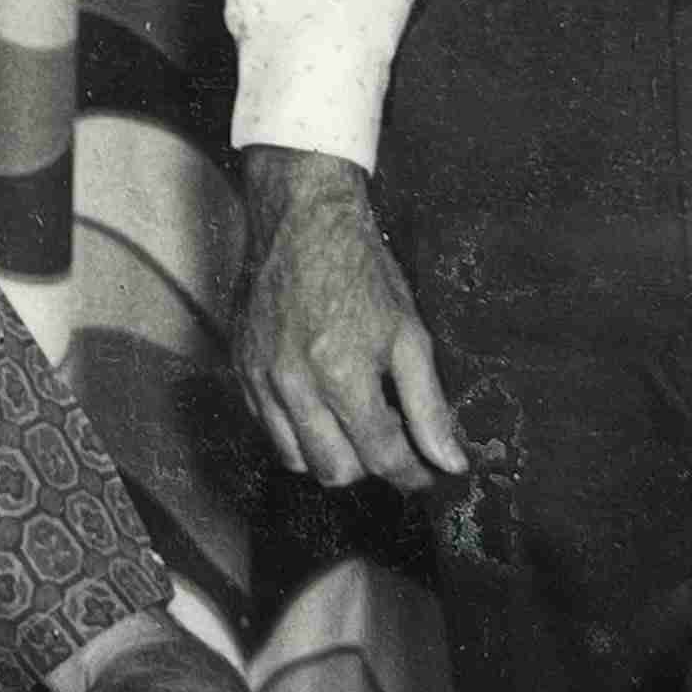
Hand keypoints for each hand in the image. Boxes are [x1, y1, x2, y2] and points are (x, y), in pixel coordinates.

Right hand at [237, 145, 470, 489]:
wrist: (301, 218)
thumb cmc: (361, 269)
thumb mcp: (409, 334)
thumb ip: (429, 405)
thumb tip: (451, 461)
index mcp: (342, 376)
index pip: (382, 458)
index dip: (412, 474)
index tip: (428, 473)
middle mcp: (294, 386)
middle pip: (335, 471)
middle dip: (370, 468)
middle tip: (392, 440)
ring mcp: (260, 378)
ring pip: (295, 458)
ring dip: (331, 455)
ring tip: (355, 424)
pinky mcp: (241, 368)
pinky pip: (266, 428)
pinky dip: (296, 432)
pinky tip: (320, 404)